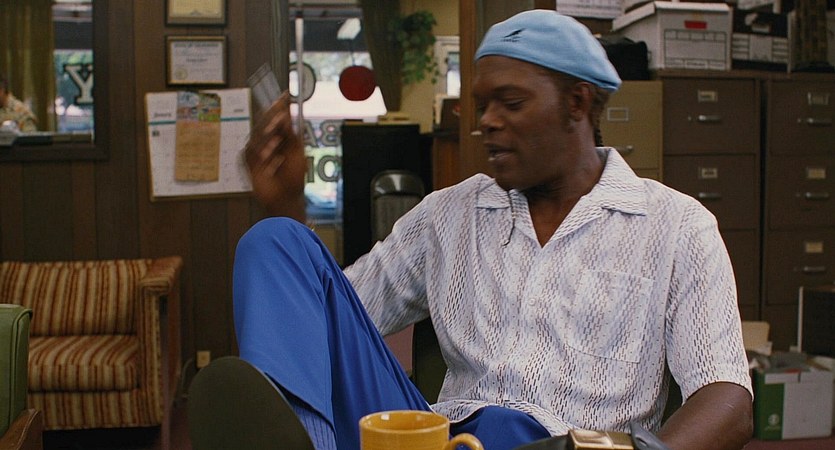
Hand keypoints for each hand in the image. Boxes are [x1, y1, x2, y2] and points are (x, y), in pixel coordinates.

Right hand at [244, 91, 306, 220]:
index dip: (281, 106)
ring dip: (269, 138)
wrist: (284, 198)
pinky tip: (270, 160)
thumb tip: (287, 114)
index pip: (278, 117)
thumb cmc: (294, 178)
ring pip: (257, 133)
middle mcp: (268, 141)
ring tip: (277, 147)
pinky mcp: (248, 161)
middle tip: (280, 113)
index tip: (285, 94)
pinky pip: (251, 150)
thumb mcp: (297, 152)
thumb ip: (291, 134)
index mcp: (281, 138)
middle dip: (273, 116)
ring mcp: (257, 150)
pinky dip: (262, 153)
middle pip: (265, 121)